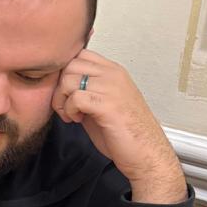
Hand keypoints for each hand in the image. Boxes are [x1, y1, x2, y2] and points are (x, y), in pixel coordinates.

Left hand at [52, 50, 186, 203]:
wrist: (146, 152)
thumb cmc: (126, 132)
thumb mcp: (104, 102)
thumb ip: (87, 89)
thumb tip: (63, 86)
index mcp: (114, 71)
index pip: (80, 54)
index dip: (66, 74)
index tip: (68, 94)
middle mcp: (113, 75)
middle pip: (70, 64)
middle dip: (60, 87)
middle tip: (66, 107)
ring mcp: (112, 88)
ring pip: (69, 79)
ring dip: (63, 100)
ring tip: (72, 115)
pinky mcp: (108, 105)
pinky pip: (75, 97)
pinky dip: (70, 110)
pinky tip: (78, 120)